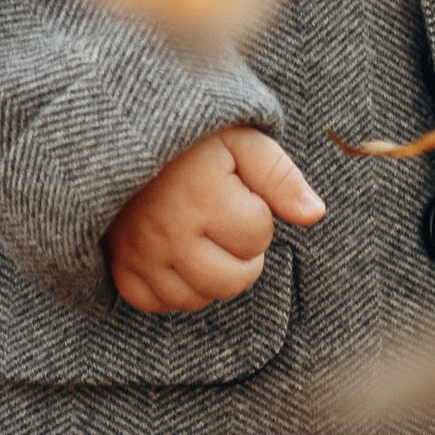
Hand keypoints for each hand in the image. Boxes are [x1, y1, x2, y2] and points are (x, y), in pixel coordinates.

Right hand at [107, 127, 324, 315]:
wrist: (120, 130)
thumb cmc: (190, 137)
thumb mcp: (241, 139)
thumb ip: (280, 176)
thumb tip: (314, 214)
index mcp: (202, 196)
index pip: (257, 236)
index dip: (259, 215)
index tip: (239, 193)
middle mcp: (169, 232)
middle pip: (232, 281)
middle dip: (244, 256)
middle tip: (231, 224)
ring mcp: (140, 253)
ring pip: (196, 299)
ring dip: (211, 276)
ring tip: (207, 239)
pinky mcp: (119, 264)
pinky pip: (154, 303)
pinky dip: (173, 288)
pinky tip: (180, 258)